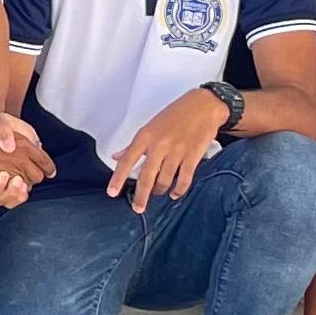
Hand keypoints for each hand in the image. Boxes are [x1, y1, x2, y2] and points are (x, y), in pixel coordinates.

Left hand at [107, 88, 227, 211]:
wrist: (203, 106)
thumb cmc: (176, 114)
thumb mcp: (150, 126)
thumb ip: (133, 145)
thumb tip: (116, 156)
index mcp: (145, 136)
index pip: (126, 161)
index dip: (118, 178)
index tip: (112, 192)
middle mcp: (159, 145)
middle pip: (145, 176)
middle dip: (141, 195)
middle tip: (138, 208)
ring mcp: (176, 152)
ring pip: (164, 180)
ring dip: (160, 191)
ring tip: (158, 194)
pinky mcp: (193, 156)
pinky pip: (184, 179)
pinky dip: (179, 190)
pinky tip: (174, 194)